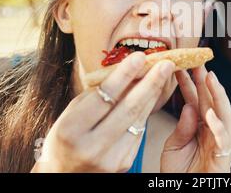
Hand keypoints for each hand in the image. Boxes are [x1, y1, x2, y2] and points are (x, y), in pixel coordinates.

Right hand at [31, 52, 174, 172]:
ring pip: (138, 119)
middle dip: (150, 83)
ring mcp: (110, 159)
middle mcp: (91, 147)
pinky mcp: (124, 163)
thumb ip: (96, 95)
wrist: (65, 174)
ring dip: (153, 93)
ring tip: (163, 73)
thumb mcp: (72, 113)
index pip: (104, 97)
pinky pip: (139, 131)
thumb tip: (128, 71)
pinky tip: (153, 94)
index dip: (124, 75)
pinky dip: (147, 110)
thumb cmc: (66, 137)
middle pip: (128, 108)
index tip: (140, 57)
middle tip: (165, 64)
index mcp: (71, 130)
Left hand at [161, 66, 230, 172]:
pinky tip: (210, 114)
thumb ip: (182, 127)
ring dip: (218, 96)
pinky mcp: (223, 157)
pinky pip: (223, 140)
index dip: (189, 82)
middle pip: (211, 101)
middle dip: (205, 81)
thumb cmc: (180, 172)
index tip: (180, 65)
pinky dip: (218, 127)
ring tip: (209, 78)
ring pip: (224, 114)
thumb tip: (189, 106)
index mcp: (200, 125)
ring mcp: (220, 142)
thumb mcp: (174, 146)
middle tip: (197, 61)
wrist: (185, 192)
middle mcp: (212, 130)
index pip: (195, 99)